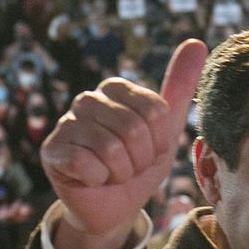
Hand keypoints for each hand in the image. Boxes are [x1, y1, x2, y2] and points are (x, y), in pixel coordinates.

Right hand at [43, 39, 204, 248]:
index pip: (153, 110)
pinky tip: (93, 180)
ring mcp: (67, 124)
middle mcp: (88, 100)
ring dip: (122, 171)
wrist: (117, 206)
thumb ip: (180, 86)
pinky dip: (100, 180)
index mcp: (116, 90)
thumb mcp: (168, 128)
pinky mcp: (52, 150)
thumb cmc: (141, 164)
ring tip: (114, 173)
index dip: (159, 139)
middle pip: (132, 129)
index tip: (151, 148)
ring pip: (111, 148)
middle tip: (131, 165)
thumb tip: (196, 42)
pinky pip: (88, 165)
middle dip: (141, 158)